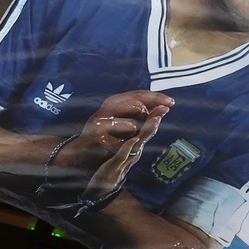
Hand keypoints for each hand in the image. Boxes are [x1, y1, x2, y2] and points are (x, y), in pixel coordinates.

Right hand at [59, 91, 173, 170]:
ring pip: (125, 122)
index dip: (155, 97)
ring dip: (134, 124)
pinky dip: (122, 138)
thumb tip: (164, 108)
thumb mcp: (122, 123)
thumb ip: (141, 115)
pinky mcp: (95, 140)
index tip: (170, 102)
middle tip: (165, 109)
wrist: (78, 153)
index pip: (136, 95)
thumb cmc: (103, 137)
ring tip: (142, 125)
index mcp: (111, 105)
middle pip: (132, 103)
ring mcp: (99, 125)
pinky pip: (111, 139)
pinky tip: (131, 136)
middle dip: (150, 106)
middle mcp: (105, 112)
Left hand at [82, 103, 166, 200]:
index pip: (147, 130)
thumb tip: (144, 127)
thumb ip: (135, 138)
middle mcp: (133, 152)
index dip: (155, 117)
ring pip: (138, 144)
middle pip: (147, 135)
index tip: (165, 105)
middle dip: (155, 121)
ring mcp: (125, 159)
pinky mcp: (115, 166)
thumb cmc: (114, 166)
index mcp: (135, 147)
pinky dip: (128, 147)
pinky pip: (123, 155)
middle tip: (164, 109)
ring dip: (146, 132)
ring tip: (154, 120)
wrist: (101, 187)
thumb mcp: (126, 150)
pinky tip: (133, 139)